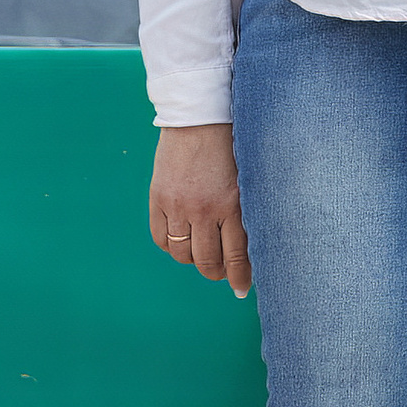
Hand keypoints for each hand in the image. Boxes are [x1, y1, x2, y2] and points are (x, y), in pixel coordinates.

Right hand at [149, 125, 251, 295]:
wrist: (199, 117)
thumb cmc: (232, 146)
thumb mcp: (247, 180)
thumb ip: (245, 213)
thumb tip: (246, 252)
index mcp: (234, 205)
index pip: (236, 257)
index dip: (239, 278)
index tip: (242, 288)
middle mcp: (205, 210)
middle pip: (208, 262)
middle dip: (216, 273)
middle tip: (221, 271)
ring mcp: (179, 206)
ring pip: (183, 255)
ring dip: (193, 261)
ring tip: (201, 253)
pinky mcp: (159, 199)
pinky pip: (161, 238)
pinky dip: (171, 246)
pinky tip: (181, 240)